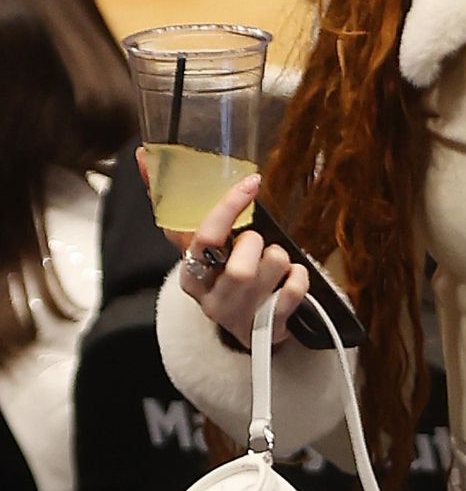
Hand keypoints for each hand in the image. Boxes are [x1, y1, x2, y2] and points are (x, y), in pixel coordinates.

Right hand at [138, 151, 308, 347]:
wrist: (246, 333)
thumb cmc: (221, 279)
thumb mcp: (199, 248)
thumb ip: (176, 207)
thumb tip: (142, 156)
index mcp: (189, 276)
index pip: (203, 238)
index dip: (228, 207)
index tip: (251, 183)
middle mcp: (212, 300)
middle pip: (239, 265)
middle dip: (255, 243)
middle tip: (255, 245)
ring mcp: (241, 317)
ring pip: (270, 268)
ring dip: (279, 257)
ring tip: (271, 263)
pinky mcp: (269, 329)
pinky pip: (294, 289)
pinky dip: (298, 276)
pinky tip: (288, 278)